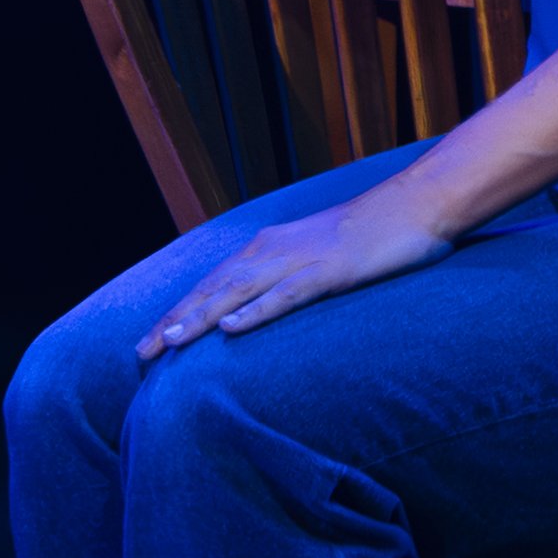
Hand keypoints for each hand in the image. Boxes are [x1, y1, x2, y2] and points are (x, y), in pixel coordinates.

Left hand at [137, 192, 451, 356]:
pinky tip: (233, 330)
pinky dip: (256, 312)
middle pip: (213, 289)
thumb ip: (288, 277)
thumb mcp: (319, 256)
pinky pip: (287, 295)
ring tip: (171, 341)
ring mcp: (301, 259)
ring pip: (240, 292)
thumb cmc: (371, 235)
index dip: (178, 312)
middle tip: (140, 354)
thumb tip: (260, 307)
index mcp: (269, 247)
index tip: (148, 344)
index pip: (211, 284)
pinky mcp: (330, 271)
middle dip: (175, 320)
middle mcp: (275, 250)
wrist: (417, 204)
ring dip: (202, 317)